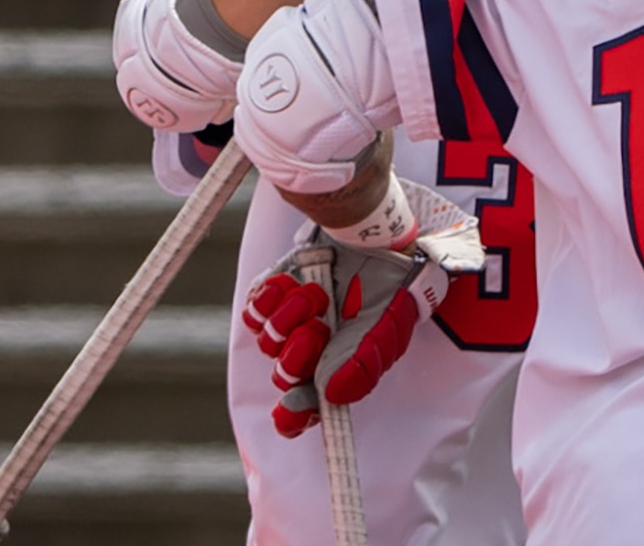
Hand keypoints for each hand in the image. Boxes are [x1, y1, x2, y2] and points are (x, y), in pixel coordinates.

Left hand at [241, 181, 483, 436]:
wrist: (371, 231)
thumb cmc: (389, 281)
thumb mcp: (388, 324)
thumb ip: (363, 364)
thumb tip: (332, 396)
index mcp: (341, 365)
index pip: (310, 405)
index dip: (296, 412)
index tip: (290, 406)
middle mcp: (313, 349)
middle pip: (285, 375)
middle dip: (297, 355)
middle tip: (317, 329)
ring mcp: (291, 322)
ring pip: (269, 342)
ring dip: (289, 318)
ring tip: (315, 293)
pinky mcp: (274, 296)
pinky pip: (254, 312)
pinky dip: (268, 300)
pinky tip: (289, 285)